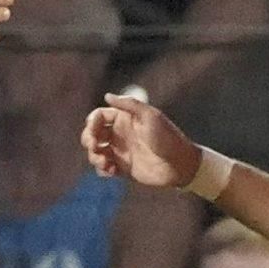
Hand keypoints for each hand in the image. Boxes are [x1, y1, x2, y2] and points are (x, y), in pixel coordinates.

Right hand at [82, 91, 200, 188]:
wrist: (181, 165)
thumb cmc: (168, 138)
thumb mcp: (151, 116)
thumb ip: (130, 104)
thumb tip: (107, 95)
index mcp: (125, 119)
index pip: (99, 116)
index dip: (92, 122)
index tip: (94, 130)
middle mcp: (120, 134)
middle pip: (92, 133)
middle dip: (88, 140)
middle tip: (95, 147)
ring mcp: (120, 151)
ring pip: (94, 152)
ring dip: (94, 157)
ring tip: (105, 163)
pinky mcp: (122, 167)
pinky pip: (102, 168)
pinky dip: (101, 170)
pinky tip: (111, 172)